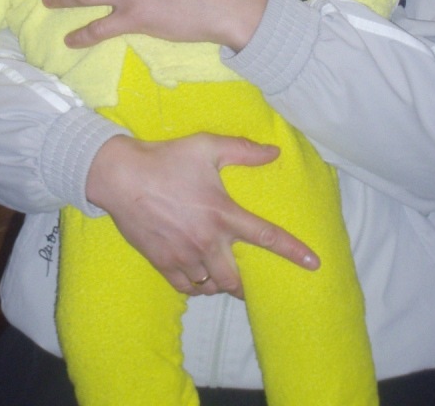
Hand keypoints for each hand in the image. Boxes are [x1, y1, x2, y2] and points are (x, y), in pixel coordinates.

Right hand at [87, 133, 318, 296]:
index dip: (293, 252)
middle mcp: (206, 241)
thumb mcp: (206, 146)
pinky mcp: (162, 262)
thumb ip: (242, 150)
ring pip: (212, 286)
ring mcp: (183, 255)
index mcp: (222, 214)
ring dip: (219, 282)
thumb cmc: (165, 159)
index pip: (266, 237)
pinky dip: (196, 285)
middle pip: (236, 279)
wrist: (120, 176)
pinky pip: (187, 287)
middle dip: (245, 282)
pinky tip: (196, 274)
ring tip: (219, 271)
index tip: (314, 264)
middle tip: (247, 276)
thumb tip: (274, 152)